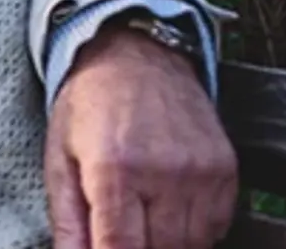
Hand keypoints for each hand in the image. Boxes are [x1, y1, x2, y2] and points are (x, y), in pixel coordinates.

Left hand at [45, 28, 237, 248]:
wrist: (137, 55)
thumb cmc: (90, 107)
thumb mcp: (60, 158)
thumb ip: (68, 221)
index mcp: (113, 170)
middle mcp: (163, 173)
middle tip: (121, 231)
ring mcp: (200, 173)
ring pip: (191, 246)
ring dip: (165, 245)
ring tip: (142, 219)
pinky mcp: (226, 170)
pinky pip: (216, 228)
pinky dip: (193, 232)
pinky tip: (168, 208)